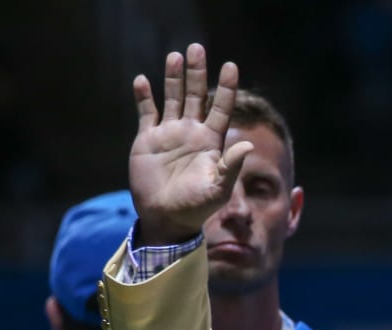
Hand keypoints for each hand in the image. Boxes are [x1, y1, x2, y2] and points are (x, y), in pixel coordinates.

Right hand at [129, 44, 252, 244]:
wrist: (166, 219)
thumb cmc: (196, 207)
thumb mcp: (218, 189)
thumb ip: (231, 166)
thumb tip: (249, 145)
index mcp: (211, 141)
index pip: (221, 108)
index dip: (226, 87)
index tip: (231, 65)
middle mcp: (191, 132)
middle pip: (196, 95)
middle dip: (197, 72)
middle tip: (197, 48)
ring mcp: (170, 134)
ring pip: (172, 98)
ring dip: (173, 77)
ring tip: (175, 56)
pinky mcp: (148, 139)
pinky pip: (147, 112)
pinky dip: (144, 96)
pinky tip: (142, 80)